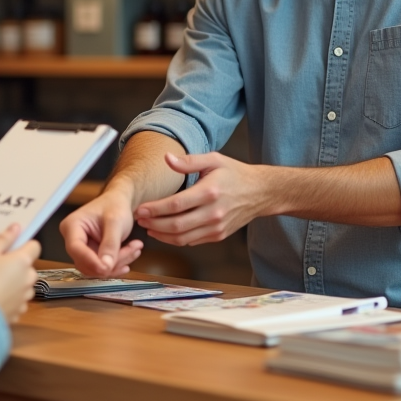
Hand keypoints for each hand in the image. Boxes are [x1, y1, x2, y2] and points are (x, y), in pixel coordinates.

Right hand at [0, 223, 40, 324]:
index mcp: (23, 261)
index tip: (11, 248)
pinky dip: (9, 300)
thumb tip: (16, 228)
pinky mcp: (18, 312)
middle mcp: (29, 279)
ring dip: (14, 284)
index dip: (24, 245)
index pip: (35, 246)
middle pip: (28, 267)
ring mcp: (25, 297)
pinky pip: (17, 301)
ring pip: (24, 285)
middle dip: (16, 266)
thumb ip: (3, 238)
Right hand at [58, 186, 143, 277]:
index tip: (107, 268)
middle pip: (86, 262)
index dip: (90, 261)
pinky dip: (118, 264)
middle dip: (110, 262)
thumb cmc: (114, 205)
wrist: (119, 202)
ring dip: (117, 264)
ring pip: (96, 268)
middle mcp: (73, 239)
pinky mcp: (92, 255)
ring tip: (135, 249)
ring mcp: (83, 248)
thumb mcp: (115, 222)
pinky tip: (131, 254)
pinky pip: (103, 267)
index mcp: (72, 226)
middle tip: (132, 251)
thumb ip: (110, 244)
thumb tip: (105, 267)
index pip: (76, 248)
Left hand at [135, 152, 267, 245]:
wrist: (260, 192)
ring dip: (162, 235)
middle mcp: (213, 213)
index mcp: (209, 192)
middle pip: (176, 225)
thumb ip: (188, 161)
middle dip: (153, 224)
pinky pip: (192, 242)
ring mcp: (216, 227)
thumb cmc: (235, 174)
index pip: (175, 205)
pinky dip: (175, 239)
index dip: (154, 209)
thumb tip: (166, 158)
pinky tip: (165, 232)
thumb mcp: (214, 160)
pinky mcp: (218, 235)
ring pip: (182, 238)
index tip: (140, 209)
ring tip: (149, 227)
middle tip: (139, 219)